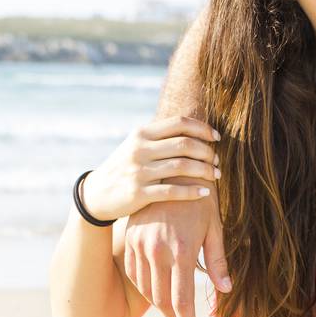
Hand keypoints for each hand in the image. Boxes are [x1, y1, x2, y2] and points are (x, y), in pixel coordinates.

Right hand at [80, 116, 217, 222]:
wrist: (97, 193)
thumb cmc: (127, 167)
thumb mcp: (138, 145)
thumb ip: (161, 137)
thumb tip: (198, 129)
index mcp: (142, 134)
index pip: (180, 123)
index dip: (203, 129)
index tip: (217, 138)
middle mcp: (139, 149)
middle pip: (185, 144)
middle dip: (208, 152)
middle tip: (218, 161)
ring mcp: (138, 171)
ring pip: (182, 166)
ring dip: (205, 171)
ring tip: (216, 175)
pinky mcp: (138, 192)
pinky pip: (173, 191)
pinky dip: (193, 192)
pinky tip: (205, 193)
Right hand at [121, 132, 231, 316]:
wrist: (172, 173)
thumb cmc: (202, 202)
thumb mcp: (215, 230)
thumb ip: (218, 261)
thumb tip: (226, 290)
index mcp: (182, 252)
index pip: (182, 299)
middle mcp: (158, 252)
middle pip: (162, 300)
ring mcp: (141, 246)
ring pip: (146, 289)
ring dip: (159, 307)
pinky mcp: (131, 240)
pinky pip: (135, 273)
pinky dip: (146, 288)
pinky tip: (157, 295)